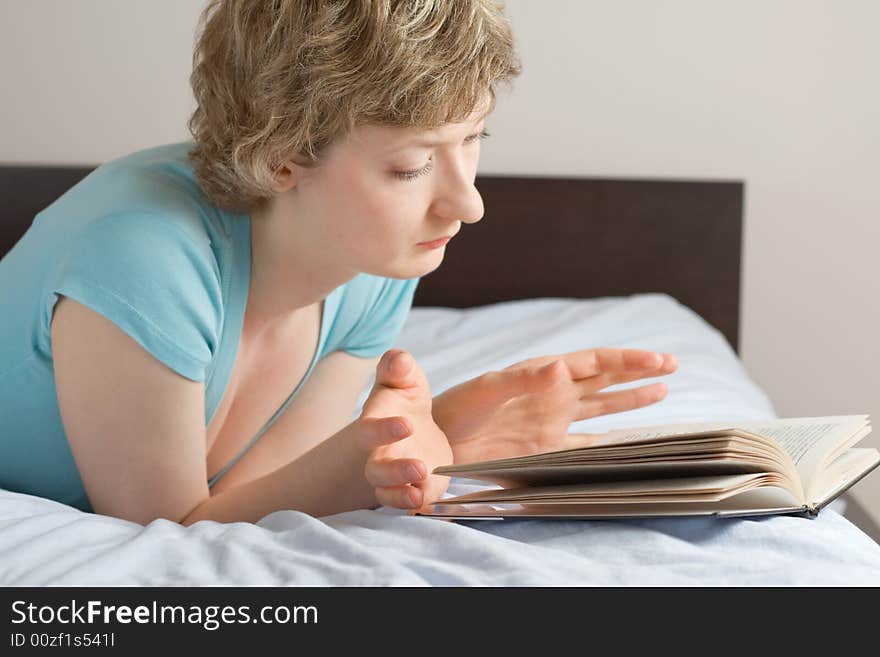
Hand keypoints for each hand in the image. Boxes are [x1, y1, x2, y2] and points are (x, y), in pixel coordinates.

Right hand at [356, 349, 452, 510]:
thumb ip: (399, 367)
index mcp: (375, 424)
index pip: (370, 430)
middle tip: (420, 466)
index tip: (407, 424)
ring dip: (402, 495)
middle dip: (395, 471)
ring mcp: (395, 476)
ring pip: (388, 493)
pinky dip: (417, 505)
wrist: (416, 426)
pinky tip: (428, 502)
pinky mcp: (414, 489)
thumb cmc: (406, 398)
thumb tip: (398, 360)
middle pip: (376, 471)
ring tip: (419, 493)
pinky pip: (409, 504)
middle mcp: (380, 454)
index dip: (384, 430)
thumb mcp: (407, 378)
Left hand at [432, 348, 677, 463]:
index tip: (659, 360)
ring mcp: (553, 423)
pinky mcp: (547, 451)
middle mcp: (554, 396)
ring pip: (601, 408)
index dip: (627, 359)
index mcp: (543, 375)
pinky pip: (586, 444)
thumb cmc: (456, 409)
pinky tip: (628, 440)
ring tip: (661, 392)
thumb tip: (562, 366)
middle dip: (637, 372)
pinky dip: (609, 443)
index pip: (594, 362)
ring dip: (629, 400)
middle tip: (672, 365)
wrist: (437, 442)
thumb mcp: (488, 389)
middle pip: (605, 380)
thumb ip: (524, 379)